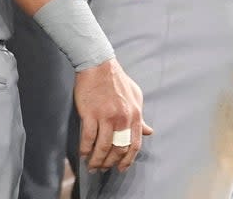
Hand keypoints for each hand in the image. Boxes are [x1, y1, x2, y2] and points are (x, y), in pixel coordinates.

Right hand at [74, 58, 152, 173]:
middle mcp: (122, 118)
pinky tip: (83, 154)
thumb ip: (141, 116)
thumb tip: (149, 132)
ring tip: (92, 166)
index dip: (127, 160)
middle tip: (103, 169)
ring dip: (97, 160)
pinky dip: (85, 149)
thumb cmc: (116, 80)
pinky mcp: (90, 113)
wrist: (98, 64)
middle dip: (110, 163)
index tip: (121, 168)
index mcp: (135, 115)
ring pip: (103, 147)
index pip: (134, 145)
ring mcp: (106, 116)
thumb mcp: (135, 96)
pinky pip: (88, 138)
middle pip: (118, 149)